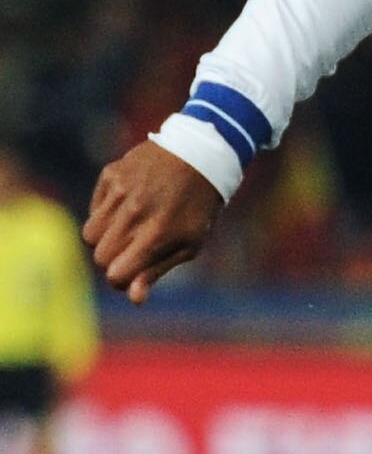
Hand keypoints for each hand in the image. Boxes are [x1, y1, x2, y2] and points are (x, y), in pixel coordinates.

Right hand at [84, 140, 224, 303]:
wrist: (200, 154)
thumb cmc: (198, 206)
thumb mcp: (190, 243)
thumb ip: (157, 270)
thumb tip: (134, 298)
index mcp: (157, 235)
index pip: (116, 274)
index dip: (121, 280)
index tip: (132, 273)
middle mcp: (135, 213)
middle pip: (100, 257)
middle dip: (113, 261)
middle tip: (132, 250)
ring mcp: (120, 192)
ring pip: (89, 235)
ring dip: (104, 239)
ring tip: (127, 229)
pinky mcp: (111, 175)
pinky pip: (93, 209)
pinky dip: (105, 214)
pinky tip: (127, 205)